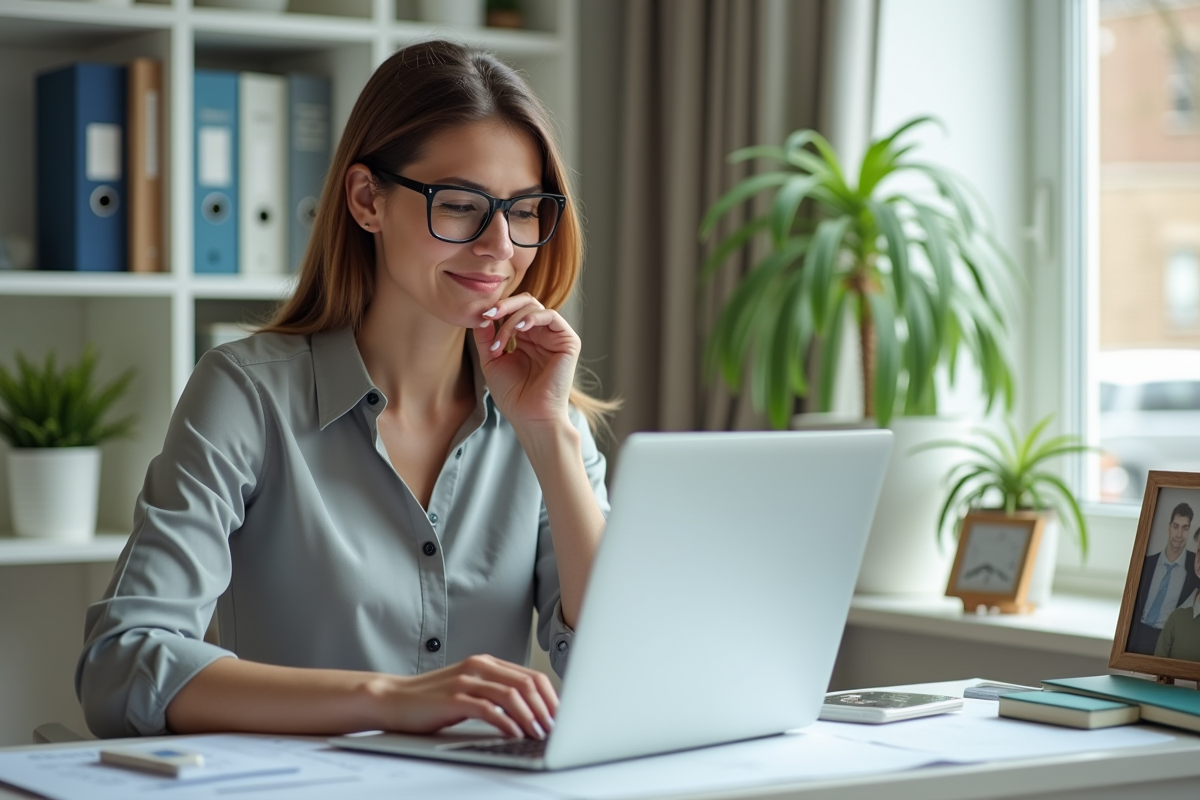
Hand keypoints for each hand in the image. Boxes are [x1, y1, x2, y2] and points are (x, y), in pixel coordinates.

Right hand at [382, 654, 557, 738]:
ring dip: (530, 716)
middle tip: (556, 729)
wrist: (393, 699)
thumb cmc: (433, 700)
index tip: (561, 717)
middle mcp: (479, 667)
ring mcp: (466, 680)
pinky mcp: (453, 697)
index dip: (551, 697)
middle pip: (527, 683)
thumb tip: (531, 712)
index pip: (531, 676)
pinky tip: (514, 734)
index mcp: (487, 663)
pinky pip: (488, 709)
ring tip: (539, 733)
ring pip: (512, 694)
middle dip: (546, 708)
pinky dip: (506, 722)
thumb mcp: (470, 690)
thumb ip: (496, 694)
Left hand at [473, 294, 579, 430]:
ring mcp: (556, 337)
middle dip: (504, 305)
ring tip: (501, 341)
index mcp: (527, 339)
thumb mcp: (492, 361)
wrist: (530, 416)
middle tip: (488, 314)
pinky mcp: (568, 342)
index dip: (497, 310)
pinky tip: (519, 328)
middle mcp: (542, 335)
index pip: (514, 310)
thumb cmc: (513, 395)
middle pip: (525, 302)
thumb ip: (486, 338)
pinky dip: (532, 317)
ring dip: (512, 319)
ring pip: (535, 307)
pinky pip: (551, 316)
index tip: (480, 317)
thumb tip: (483, 315)